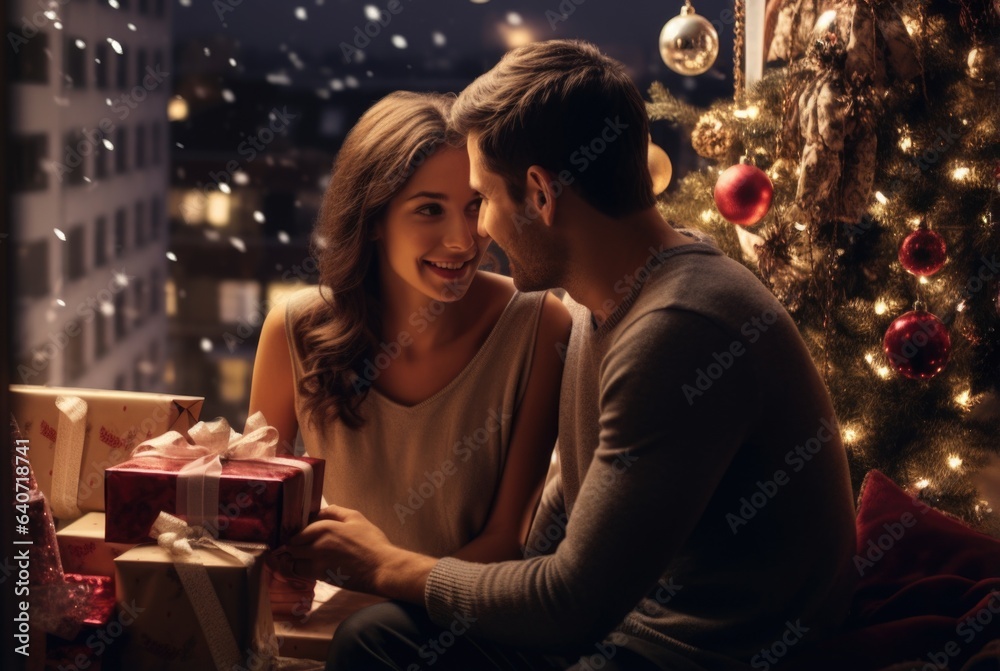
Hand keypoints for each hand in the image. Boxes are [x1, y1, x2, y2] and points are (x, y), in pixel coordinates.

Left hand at [274, 504, 393, 593]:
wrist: (381, 568)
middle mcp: (317, 545)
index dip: (297, 533)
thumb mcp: (356, 518)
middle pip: (292, 546)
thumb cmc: (372, 542)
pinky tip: (311, 567)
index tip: (298, 535)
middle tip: (296, 547)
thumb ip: (336, 512)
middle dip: (292, 546)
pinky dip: (302, 570)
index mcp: (325, 527)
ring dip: (294, 560)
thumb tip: (320, 510)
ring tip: (301, 559)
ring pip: (293, 562)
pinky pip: (302, 573)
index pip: (299, 530)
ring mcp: (317, 562)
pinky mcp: (321, 577)